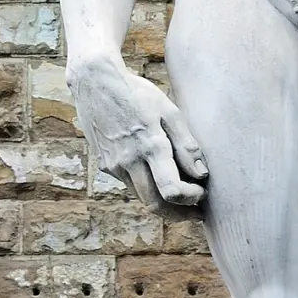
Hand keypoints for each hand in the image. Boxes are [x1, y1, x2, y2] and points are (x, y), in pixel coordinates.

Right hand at [67, 58, 207, 211]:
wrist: (95, 83)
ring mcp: (114, 165)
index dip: (190, 199)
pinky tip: (159, 176)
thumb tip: (202, 173)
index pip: (170, 190)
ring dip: (164, 203)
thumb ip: (186, 144)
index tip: (202, 193)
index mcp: (149, 145)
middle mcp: (129, 161)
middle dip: (179, 214)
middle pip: (155, 205)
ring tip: (183, 196)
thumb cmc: (137, 94)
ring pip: (142, 197)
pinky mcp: (105, 165)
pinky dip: (148, 187)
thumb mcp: (168, 111)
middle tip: (196, 212)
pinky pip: (131, 184)